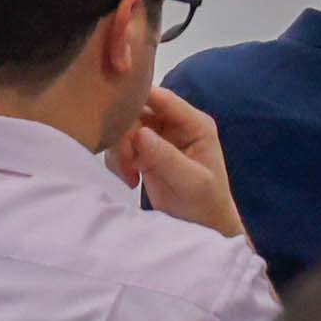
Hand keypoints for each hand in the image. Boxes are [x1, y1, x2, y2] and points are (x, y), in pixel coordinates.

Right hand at [119, 87, 245, 239]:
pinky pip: (120, 146)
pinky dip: (117, 161)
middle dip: (124, 133)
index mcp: (194, 123)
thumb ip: (166, 157)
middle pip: (137, 110)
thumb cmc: (206, 203)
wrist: (200, 225)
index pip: (163, 98)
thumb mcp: (191, 182)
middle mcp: (175, 125)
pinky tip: (130, 180)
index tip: (113, 108)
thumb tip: (140, 133)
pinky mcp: (143, 152)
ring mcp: (157, 137)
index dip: (137, 95)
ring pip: (124, 128)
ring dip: (119, 150)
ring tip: (130, 176)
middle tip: (126, 161)